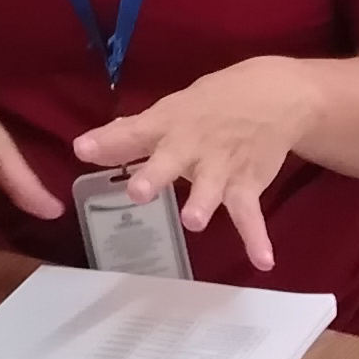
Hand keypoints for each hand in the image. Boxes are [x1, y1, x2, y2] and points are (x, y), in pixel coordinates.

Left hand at [69, 55, 321, 271]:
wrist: (277, 96)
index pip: (134, 132)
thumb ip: (132, 134)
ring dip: (202, 203)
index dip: (108, 141)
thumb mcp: (173, 110)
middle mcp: (192, 146)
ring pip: (209, 187)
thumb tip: (87, 148)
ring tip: (194, 222)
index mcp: (169, 124)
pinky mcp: (247, 185)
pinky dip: (257, 238)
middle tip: (137, 192)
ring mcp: (221, 168)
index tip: (82, 150)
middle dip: (154, 176)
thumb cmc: (213, 104)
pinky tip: (263, 262)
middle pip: (169, 161)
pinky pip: (250, 214)